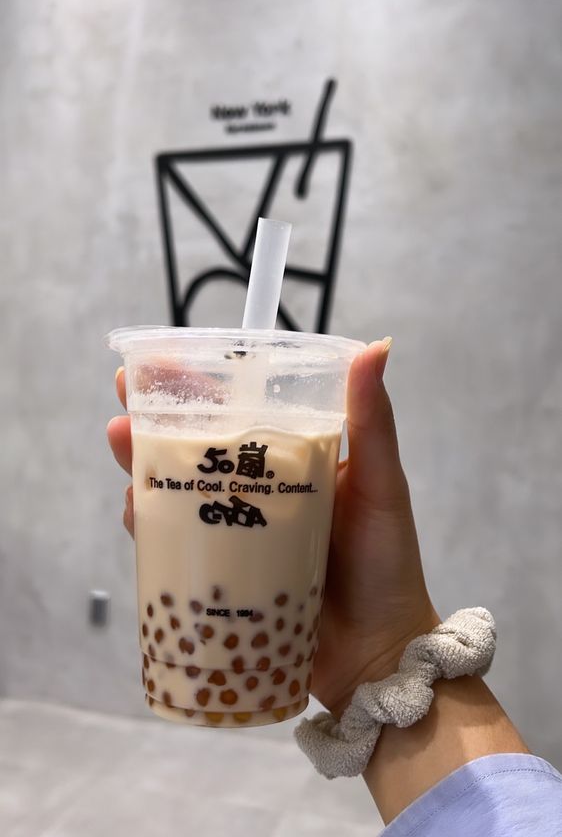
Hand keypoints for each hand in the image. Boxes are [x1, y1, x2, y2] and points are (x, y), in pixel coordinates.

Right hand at [106, 341, 438, 717]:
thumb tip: (377, 345)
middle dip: (153, 419)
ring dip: (142, 465)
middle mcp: (258, 491)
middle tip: (122, 399)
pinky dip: (151, 523)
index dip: (197, 385)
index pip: (239, 410)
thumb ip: (373, 420)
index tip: (159, 361)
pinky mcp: (218, 576)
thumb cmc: (385, 563)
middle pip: (196, 446)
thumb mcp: (381, 484)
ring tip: (121, 445)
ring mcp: (235, 535)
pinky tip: (136, 509)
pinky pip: (176, 543)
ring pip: (177, 490)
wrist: (376, 655)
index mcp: (293, 459)